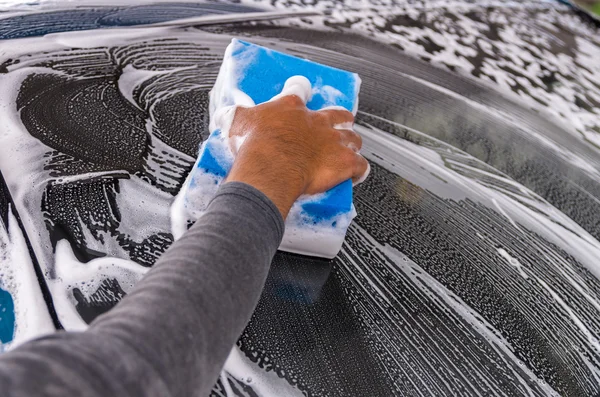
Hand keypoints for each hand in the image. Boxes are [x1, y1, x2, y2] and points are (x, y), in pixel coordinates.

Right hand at [226, 95, 368, 218]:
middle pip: (339, 114)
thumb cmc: (254, 146)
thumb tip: (224, 114)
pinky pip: (360, 166)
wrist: (269, 167)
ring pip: (353, 139)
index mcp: (291, 108)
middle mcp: (317, 122)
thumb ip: (234, 116)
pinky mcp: (344, 163)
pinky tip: (355, 174)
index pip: (299, 90)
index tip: (301, 91)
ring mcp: (333, 142)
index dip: (300, 90)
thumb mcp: (237, 123)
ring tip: (347, 151)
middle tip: (337, 125)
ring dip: (351, 144)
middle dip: (340, 119)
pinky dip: (359, 171)